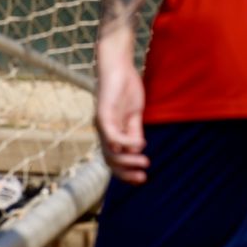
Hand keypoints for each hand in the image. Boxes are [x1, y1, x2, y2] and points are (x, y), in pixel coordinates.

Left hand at [94, 38, 147, 184]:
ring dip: (127, 161)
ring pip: (110, 151)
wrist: (118, 66)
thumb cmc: (126, 89)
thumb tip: (136, 151)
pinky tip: (140, 143)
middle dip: (125, 173)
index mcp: (110, 133)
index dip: (125, 173)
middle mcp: (103, 131)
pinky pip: (111, 134)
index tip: (141, 179)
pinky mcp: (103, 113)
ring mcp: (101, 123)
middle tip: (143, 178)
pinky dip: (125, 142)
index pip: (113, 160)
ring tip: (144, 162)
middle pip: (109, 161)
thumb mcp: (133, 115)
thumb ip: (134, 132)